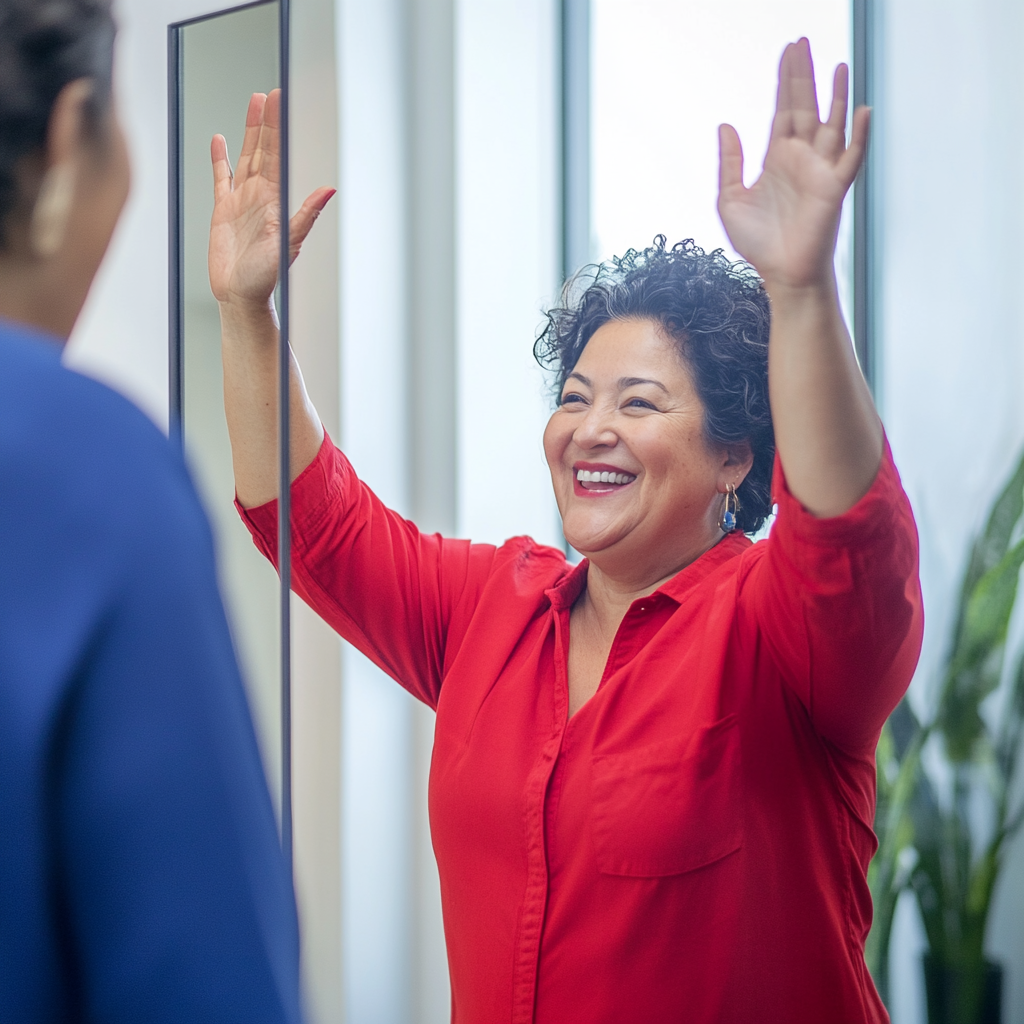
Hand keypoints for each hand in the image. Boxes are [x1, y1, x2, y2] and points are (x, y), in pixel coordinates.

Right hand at [209, 90, 334, 307]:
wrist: (241, 296)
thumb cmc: (267, 277)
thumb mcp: (289, 243)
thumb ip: (306, 215)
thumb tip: (328, 191)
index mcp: (276, 200)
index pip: (279, 156)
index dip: (280, 128)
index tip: (282, 102)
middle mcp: (261, 197)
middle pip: (263, 150)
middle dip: (267, 122)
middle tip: (270, 94)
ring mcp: (242, 201)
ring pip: (246, 158)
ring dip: (249, 132)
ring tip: (253, 104)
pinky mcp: (224, 211)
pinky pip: (222, 178)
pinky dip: (221, 160)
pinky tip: (221, 142)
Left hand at [717, 38, 868, 290]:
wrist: (780, 274)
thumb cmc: (758, 243)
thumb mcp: (730, 200)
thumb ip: (729, 163)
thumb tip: (726, 125)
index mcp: (777, 158)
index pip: (782, 109)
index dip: (785, 80)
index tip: (788, 51)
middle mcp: (801, 158)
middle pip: (804, 106)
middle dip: (803, 74)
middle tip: (801, 41)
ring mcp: (820, 170)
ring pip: (831, 122)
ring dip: (835, 94)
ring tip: (838, 63)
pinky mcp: (834, 187)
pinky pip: (851, 157)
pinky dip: (858, 134)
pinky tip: (862, 110)